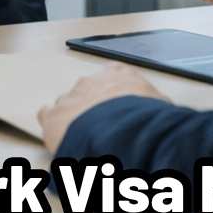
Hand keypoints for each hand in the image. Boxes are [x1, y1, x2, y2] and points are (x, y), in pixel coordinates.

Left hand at [38, 65, 167, 152]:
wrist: (119, 130)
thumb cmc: (142, 118)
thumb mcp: (161, 107)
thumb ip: (156, 106)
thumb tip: (165, 116)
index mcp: (120, 74)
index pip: (116, 74)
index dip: (118, 92)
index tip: (122, 105)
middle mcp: (92, 81)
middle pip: (91, 91)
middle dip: (96, 107)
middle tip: (106, 129)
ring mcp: (71, 96)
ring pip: (69, 104)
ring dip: (76, 118)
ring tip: (85, 138)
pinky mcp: (53, 115)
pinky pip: (47, 115)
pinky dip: (52, 124)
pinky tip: (61, 135)